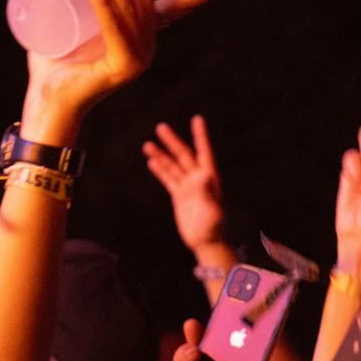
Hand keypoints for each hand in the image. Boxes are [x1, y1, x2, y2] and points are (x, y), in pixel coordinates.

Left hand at [21, 0, 241, 143]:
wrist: (45, 103)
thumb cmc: (52, 64)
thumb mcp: (55, 13)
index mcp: (142, 32)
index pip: (182, 6)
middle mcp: (147, 44)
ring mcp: (139, 56)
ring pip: (133, 6)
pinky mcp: (123, 66)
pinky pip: (117, 28)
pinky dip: (106, 5)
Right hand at [143, 115, 226, 252]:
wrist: (206, 241)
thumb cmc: (213, 227)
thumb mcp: (212, 210)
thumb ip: (207, 193)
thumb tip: (202, 176)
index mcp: (209, 178)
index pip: (204, 152)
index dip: (200, 136)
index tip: (196, 119)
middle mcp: (198, 178)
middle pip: (183, 156)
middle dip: (172, 142)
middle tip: (161, 127)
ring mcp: (187, 186)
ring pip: (172, 166)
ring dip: (161, 155)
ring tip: (147, 144)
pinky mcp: (179, 195)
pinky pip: (168, 179)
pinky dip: (160, 170)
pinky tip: (152, 161)